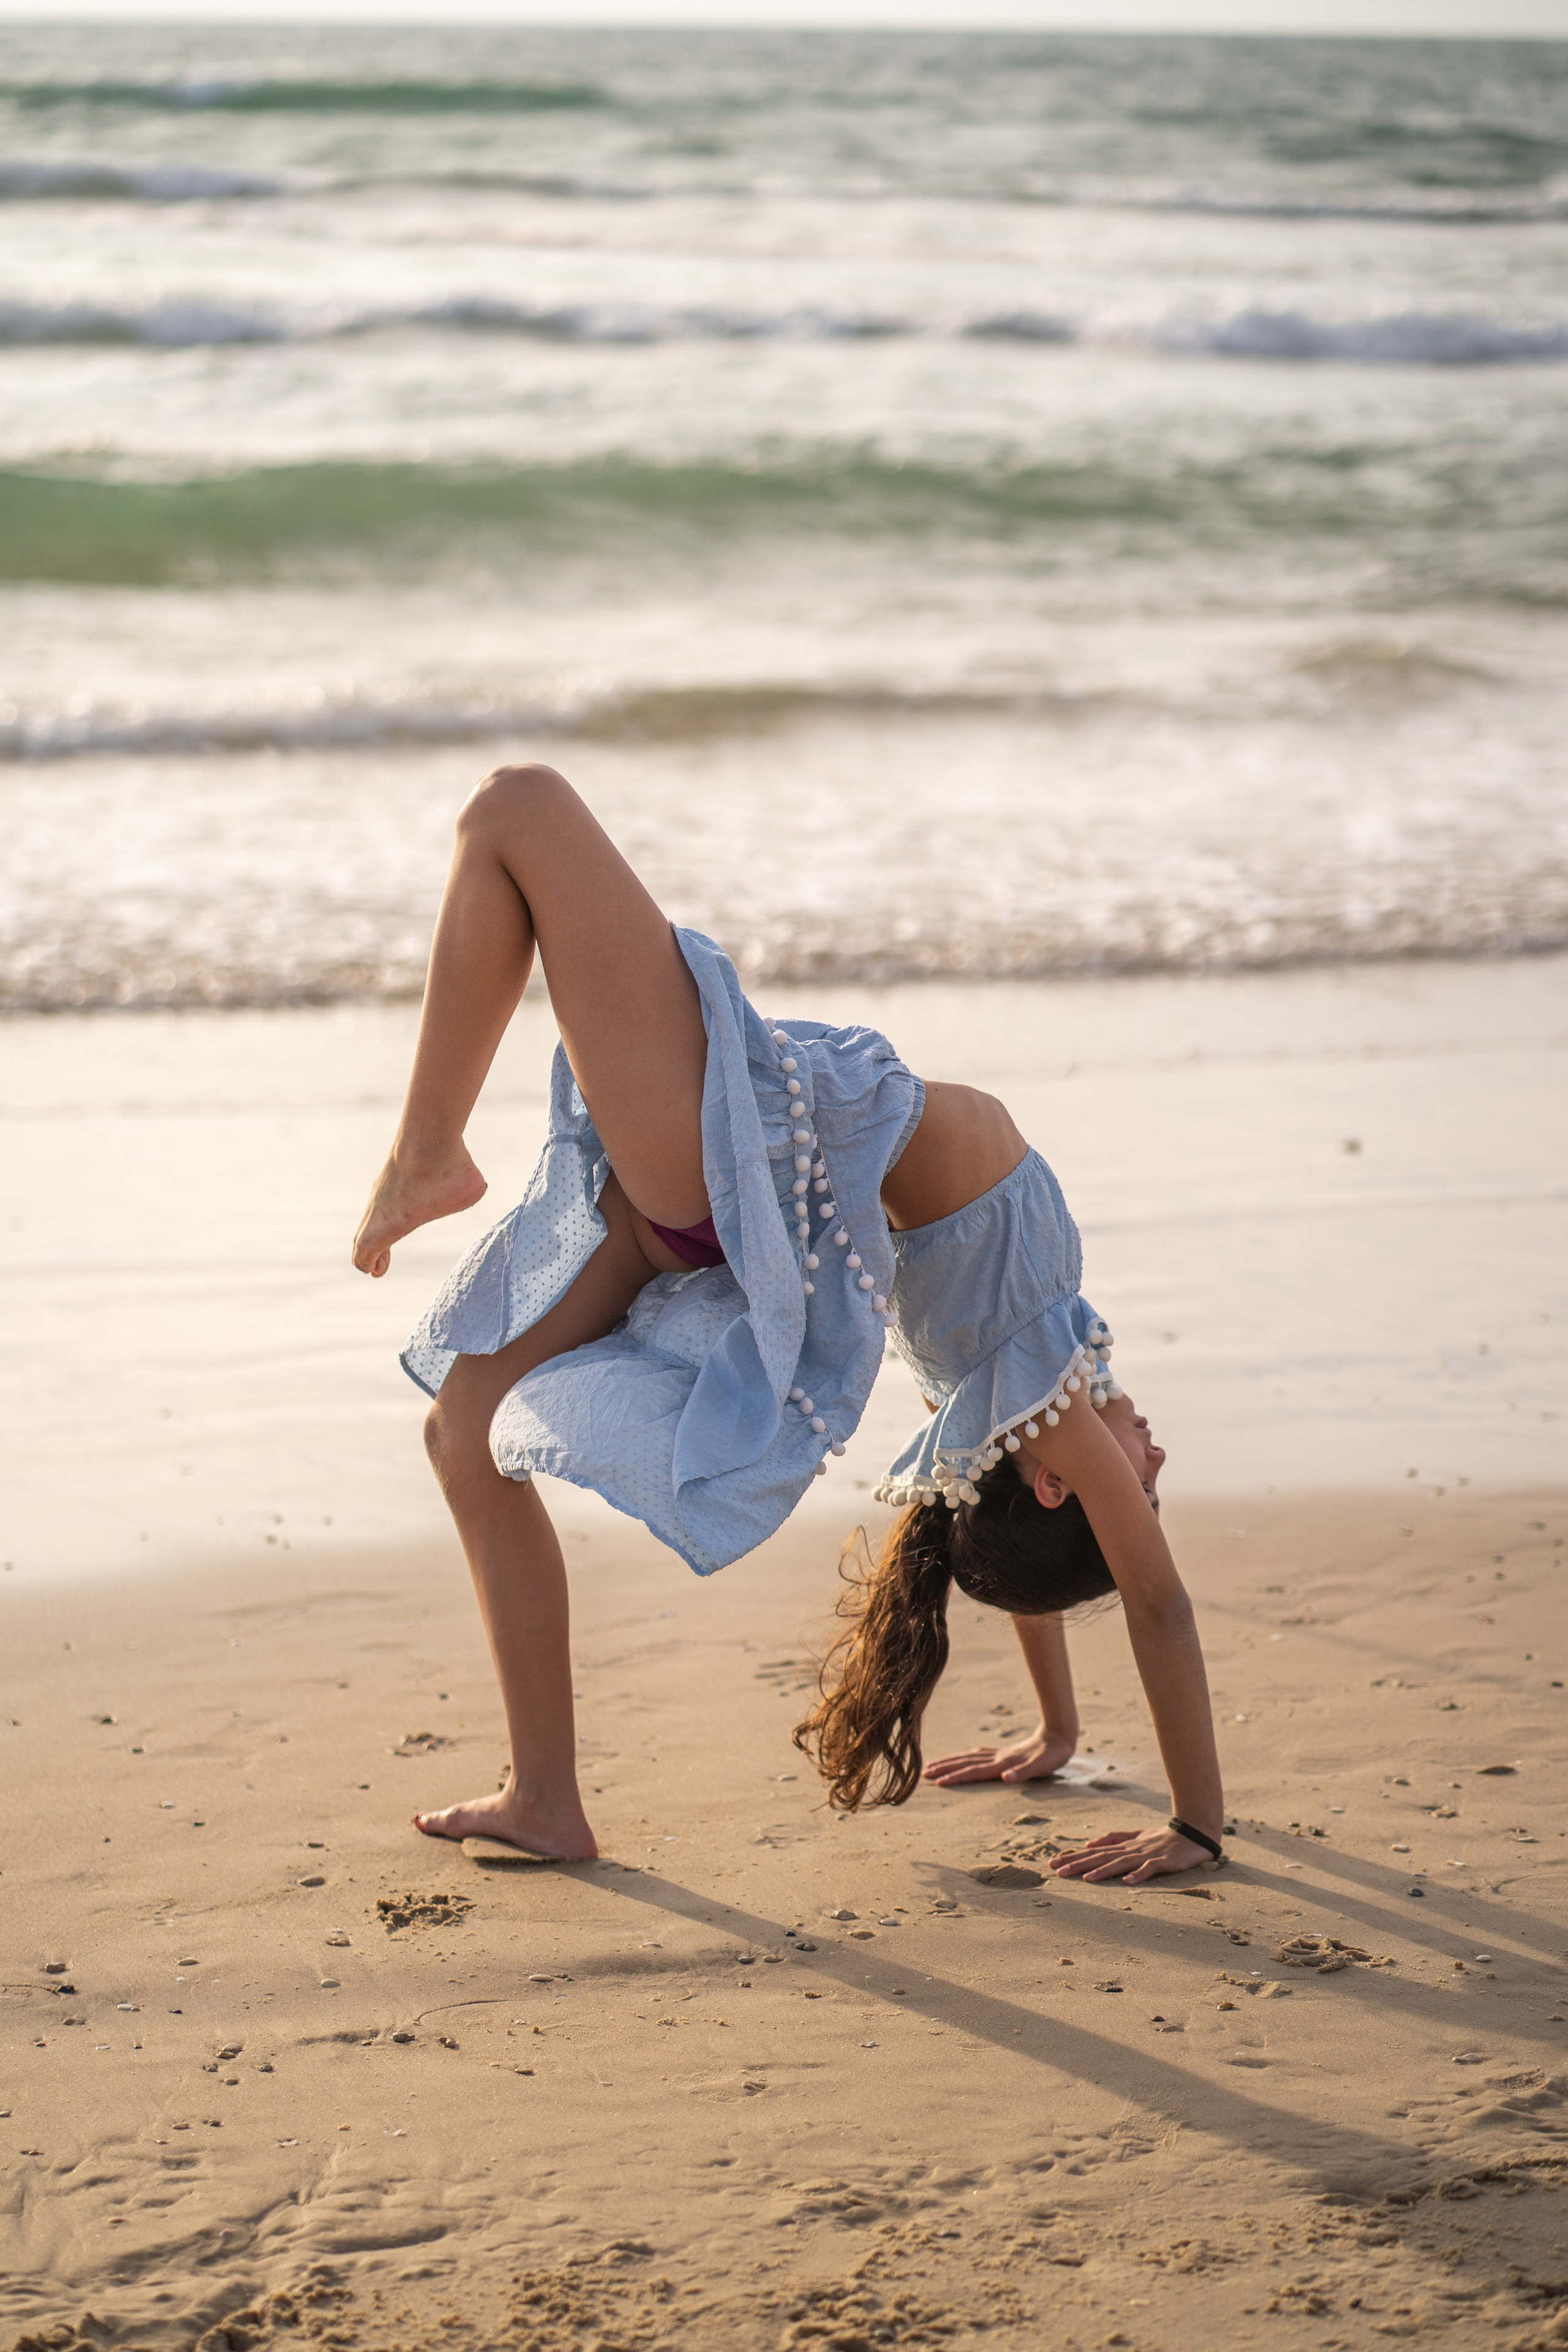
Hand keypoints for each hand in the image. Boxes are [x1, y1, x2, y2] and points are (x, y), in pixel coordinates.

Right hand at [922, 1728, 1077, 1787]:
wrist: (1060, 1735)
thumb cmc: (1052, 1756)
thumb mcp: (1042, 1767)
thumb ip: (1023, 1773)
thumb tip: (1005, 1777)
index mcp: (1003, 1764)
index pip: (974, 1772)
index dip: (956, 1777)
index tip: (938, 1782)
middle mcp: (998, 1758)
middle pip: (965, 1762)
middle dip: (945, 1768)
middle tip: (924, 1772)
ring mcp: (1000, 1754)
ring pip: (969, 1757)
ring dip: (951, 1761)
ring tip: (935, 1764)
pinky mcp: (1006, 1752)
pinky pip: (979, 1754)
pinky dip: (967, 1756)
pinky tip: (966, 1757)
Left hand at [1048, 1824, 1214, 1884]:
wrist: (1193, 1832)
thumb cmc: (1162, 1837)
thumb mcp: (1136, 1836)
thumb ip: (1114, 1838)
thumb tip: (1090, 1843)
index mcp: (1124, 1846)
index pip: (1094, 1852)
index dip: (1073, 1857)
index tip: (1053, 1863)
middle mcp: (1131, 1849)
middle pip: (1101, 1857)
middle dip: (1079, 1864)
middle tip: (1057, 1871)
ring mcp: (1147, 1855)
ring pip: (1121, 1863)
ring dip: (1103, 1871)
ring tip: (1086, 1879)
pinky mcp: (1163, 1861)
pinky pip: (1149, 1869)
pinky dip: (1139, 1875)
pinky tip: (1127, 1881)